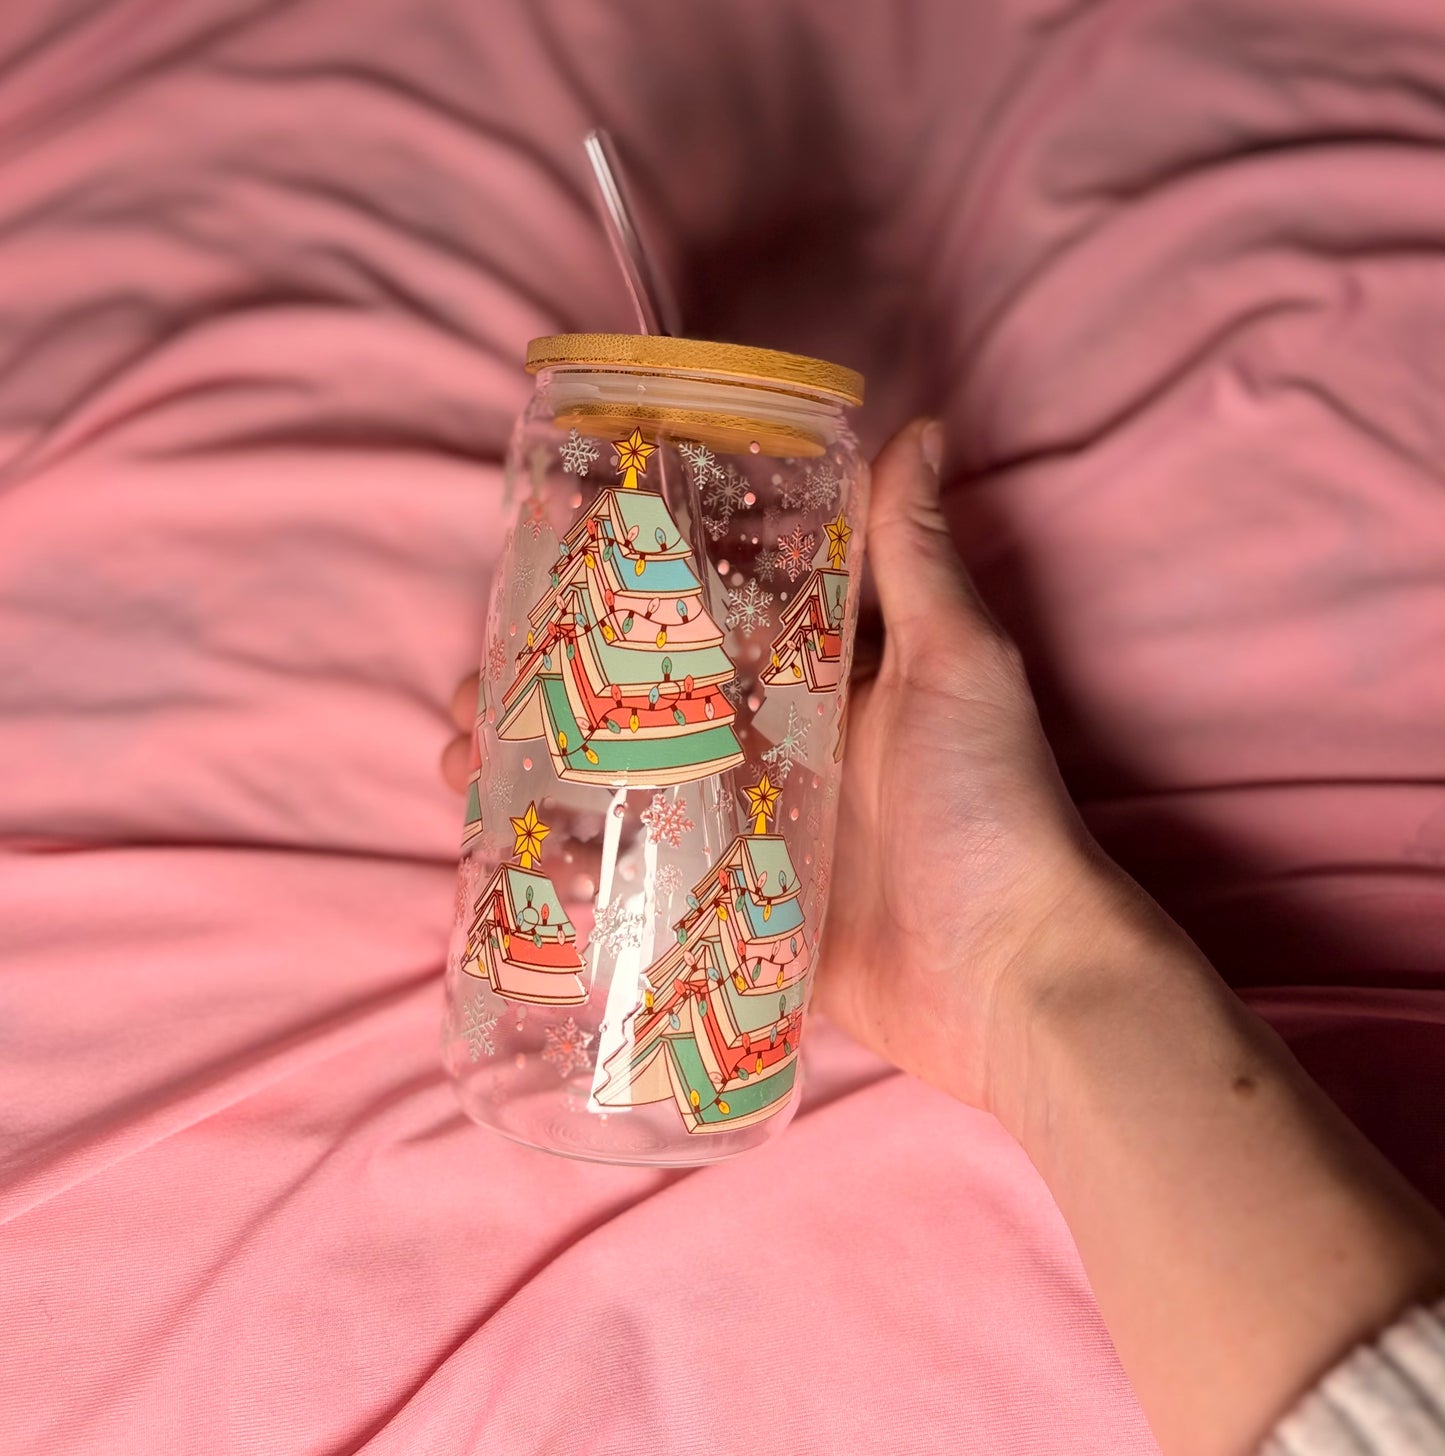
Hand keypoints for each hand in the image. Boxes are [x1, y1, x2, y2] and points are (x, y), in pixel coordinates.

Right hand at [441, 420, 1153, 1118]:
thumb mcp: (957, 665)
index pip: (703, 616)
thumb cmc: (988, 808)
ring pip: (624, 784)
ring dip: (541, 768)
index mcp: (814, 680)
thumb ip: (917, 558)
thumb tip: (922, 427)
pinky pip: (639, 878)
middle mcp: (772, 746)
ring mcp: (745, 831)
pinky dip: (572, 863)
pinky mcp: (733, 910)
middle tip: (478, 688)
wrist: (1009, 977)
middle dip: (555, 689)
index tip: (544, 566)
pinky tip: (502, 852)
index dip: (624, 591)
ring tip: (463, 762)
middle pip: (641, 702)